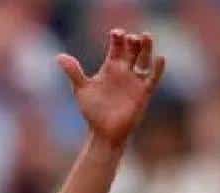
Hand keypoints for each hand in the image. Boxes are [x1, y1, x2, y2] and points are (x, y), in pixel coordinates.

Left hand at [57, 29, 165, 148]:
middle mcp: (125, 71)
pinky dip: (158, 68)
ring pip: (145, 59)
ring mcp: (135, 81)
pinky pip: (153, 77)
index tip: (116, 33)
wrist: (103, 132)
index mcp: (110, 67)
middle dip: (132, 41)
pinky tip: (159, 58)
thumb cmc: (93, 111)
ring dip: (147, 47)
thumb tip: (59, 56)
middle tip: (130, 37)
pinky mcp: (144, 92)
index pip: (116, 47)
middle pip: (132, 49)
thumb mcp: (81, 89)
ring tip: (146, 36)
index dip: (118, 38)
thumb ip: (74, 72)